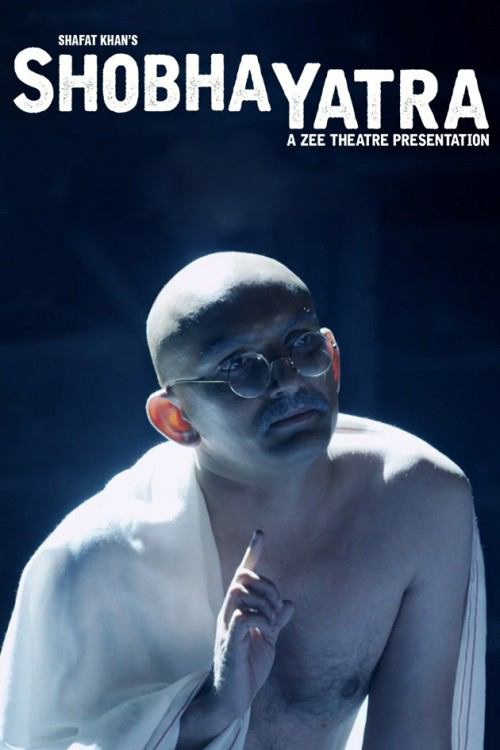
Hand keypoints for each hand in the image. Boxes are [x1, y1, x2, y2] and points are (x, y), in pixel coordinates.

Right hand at [210, 530, 293, 720]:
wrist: (234, 698)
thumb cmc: (248, 668)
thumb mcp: (268, 640)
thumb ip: (276, 621)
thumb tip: (290, 604)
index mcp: (238, 609)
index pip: (242, 574)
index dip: (251, 553)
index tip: (260, 533)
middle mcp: (229, 612)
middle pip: (243, 577)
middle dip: (266, 585)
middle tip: (277, 608)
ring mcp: (226, 626)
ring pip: (240, 591)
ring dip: (264, 600)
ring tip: (272, 621)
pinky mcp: (229, 642)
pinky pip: (241, 616)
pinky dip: (259, 617)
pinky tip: (267, 629)